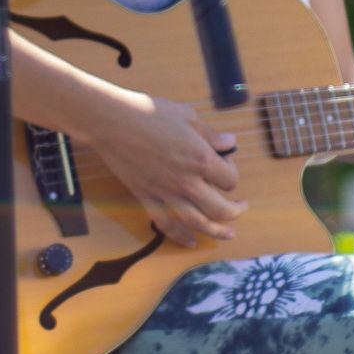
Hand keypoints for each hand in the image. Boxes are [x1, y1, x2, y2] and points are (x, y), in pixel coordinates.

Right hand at [84, 90, 245, 246]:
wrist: (113, 121)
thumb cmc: (150, 112)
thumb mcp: (187, 116)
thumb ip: (210, 135)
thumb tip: (229, 143)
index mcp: (200, 159)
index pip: (229, 179)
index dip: (232, 173)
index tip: (225, 164)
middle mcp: (186, 181)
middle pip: (220, 209)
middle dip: (235, 212)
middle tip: (240, 208)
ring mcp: (166, 193)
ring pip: (197, 222)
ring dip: (215, 232)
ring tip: (227, 234)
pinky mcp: (147, 198)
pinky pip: (166, 224)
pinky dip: (180, 237)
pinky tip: (190, 241)